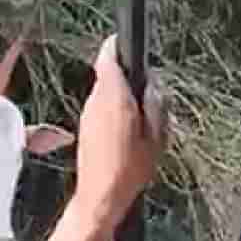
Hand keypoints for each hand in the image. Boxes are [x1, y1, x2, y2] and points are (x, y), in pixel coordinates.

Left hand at [72, 34, 167, 226]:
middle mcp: (96, 101)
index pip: (108, 56)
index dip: (117, 45)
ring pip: (104, 93)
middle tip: (146, 95)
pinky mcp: (84, 127)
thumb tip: (153, 85)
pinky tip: (126, 134)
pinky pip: (100, 109)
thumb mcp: (157, 138)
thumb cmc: (129, 170)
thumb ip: (156, 105)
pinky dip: (112, 113)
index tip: (127, 43)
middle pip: (108, 74)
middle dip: (126, 78)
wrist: (100, 197)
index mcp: (114, 97)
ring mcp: (87, 114)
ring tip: (138, 121)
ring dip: (120, 97)